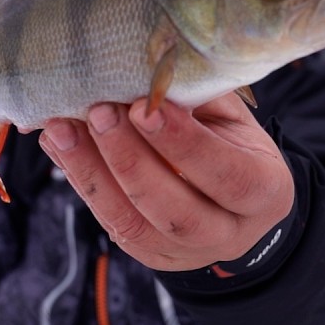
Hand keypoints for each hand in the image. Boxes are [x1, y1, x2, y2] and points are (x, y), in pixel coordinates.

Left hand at [38, 93, 294, 271]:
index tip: (143, 106)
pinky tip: (60, 148)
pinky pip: (112, 224)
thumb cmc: (234, 144)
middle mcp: (230, 232)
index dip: (183, 143)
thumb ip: (198, 99)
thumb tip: (142, 69)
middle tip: (98, 112)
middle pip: (176, 210)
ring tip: (62, 130)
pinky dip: (82, 182)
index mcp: (264, 191)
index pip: (227, 174)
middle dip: (131, 160)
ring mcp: (187, 252)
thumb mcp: (232, 118)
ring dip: (93, 174)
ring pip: (135, 225)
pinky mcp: (151, 255)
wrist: (239, 200)